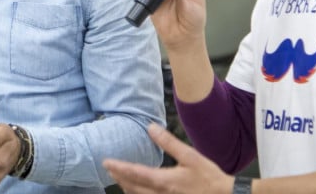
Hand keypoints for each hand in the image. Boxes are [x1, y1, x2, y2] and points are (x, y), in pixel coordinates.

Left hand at [104, 124, 232, 193]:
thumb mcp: (190, 156)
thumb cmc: (209, 178)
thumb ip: (168, 142)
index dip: (118, 167)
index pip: (134, 173)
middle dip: (120, 178)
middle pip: (132, 187)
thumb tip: (150, 127)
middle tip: (110, 169)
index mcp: (164, 181)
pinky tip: (139, 190)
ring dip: (128, 187)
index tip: (106, 162)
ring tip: (121, 179)